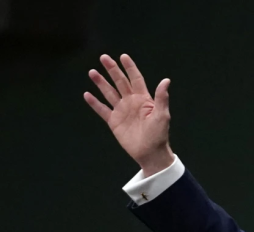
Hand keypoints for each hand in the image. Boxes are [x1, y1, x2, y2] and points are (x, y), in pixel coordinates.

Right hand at [84, 54, 173, 175]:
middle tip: (104, 57)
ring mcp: (121, 111)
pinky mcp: (114, 122)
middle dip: (112, 70)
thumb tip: (166, 80)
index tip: (123, 56)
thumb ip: (161, 98)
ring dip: (101, 83)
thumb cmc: (159, 134)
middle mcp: (131, 102)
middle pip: (120, 82)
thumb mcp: (162, 115)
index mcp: (143, 99)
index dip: (130, 68)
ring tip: (92, 72)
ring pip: (109, 93)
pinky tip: (87, 94)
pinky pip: (102, 110)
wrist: (150, 153)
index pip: (135, 79)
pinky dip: (94, 103)